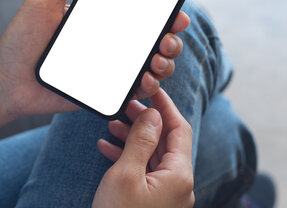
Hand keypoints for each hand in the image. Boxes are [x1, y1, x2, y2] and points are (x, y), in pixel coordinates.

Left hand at [0, 0, 188, 135]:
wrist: (5, 81)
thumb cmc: (19, 41)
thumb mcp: (43, 2)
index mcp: (97, 20)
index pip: (137, 13)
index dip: (163, 11)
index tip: (176, 11)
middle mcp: (107, 42)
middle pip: (152, 40)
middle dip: (171, 39)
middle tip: (168, 37)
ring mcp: (107, 67)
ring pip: (150, 65)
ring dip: (164, 62)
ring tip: (157, 59)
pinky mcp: (102, 91)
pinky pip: (132, 90)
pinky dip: (147, 86)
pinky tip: (145, 79)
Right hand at [92, 88, 194, 207]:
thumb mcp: (126, 173)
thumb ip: (141, 140)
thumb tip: (154, 114)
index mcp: (179, 175)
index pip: (180, 130)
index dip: (166, 107)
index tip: (151, 90)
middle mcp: (178, 184)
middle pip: (166, 142)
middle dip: (145, 121)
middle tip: (126, 105)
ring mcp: (166, 195)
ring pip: (153, 156)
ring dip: (133, 138)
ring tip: (112, 125)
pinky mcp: (153, 202)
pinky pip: (144, 172)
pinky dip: (128, 157)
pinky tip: (106, 149)